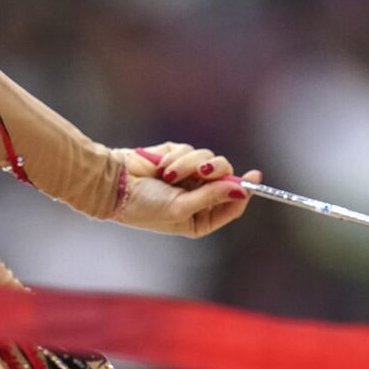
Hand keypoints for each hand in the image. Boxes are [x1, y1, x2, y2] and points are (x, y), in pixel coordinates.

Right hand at [114, 143, 260, 237]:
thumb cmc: (144, 206)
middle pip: (225, 178)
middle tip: (202, 171)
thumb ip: (211, 197)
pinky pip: (192, 150)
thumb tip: (241, 190)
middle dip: (215, 172)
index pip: (232, 204)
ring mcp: (189, 177)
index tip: (254, 176)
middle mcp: (198, 197)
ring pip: (210, 161)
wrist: (114, 185)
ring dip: (190, 164)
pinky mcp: (179, 158)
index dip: (244, 191)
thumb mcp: (180, 208)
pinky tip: (162, 166)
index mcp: (201, 218)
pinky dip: (178, 156)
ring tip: (168, 174)